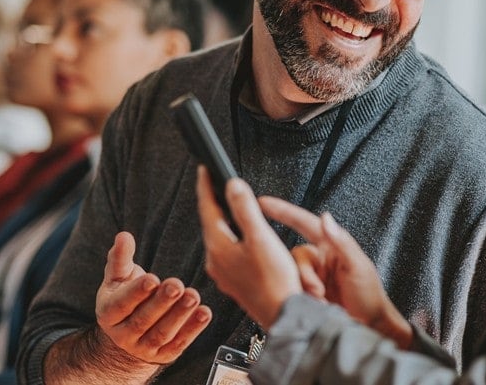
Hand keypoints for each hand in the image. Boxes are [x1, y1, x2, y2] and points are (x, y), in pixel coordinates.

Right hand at [94, 231, 211, 365]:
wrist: (128, 338)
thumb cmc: (124, 297)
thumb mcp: (117, 279)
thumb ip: (121, 258)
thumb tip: (124, 236)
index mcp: (108, 313)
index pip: (121, 304)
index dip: (136, 292)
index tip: (152, 279)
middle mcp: (124, 334)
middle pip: (144, 320)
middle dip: (162, 302)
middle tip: (176, 285)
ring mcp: (144, 348)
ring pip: (162, 333)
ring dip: (180, 315)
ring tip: (193, 296)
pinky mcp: (164, 354)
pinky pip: (179, 343)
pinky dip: (193, 329)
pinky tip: (204, 313)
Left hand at [196, 167, 301, 328]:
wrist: (282, 315)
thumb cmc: (274, 282)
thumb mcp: (261, 238)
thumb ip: (246, 209)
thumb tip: (233, 185)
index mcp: (218, 247)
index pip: (207, 208)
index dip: (206, 186)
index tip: (203, 169)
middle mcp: (216, 260)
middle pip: (211, 223)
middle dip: (214, 202)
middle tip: (215, 183)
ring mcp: (223, 272)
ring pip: (219, 238)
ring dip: (224, 220)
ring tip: (230, 206)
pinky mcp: (234, 281)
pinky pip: (228, 251)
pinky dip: (232, 237)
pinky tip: (243, 238)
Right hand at [259, 197, 412, 348]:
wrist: (368, 328)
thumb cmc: (370, 296)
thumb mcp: (358, 266)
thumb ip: (342, 242)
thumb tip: (326, 218)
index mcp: (331, 245)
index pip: (304, 222)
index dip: (283, 211)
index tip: (263, 203)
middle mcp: (320, 259)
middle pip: (296, 255)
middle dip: (304, 274)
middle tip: (318, 290)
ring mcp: (312, 276)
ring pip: (292, 274)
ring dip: (304, 288)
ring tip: (321, 301)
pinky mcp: (306, 293)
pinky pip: (293, 288)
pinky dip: (301, 297)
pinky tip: (313, 305)